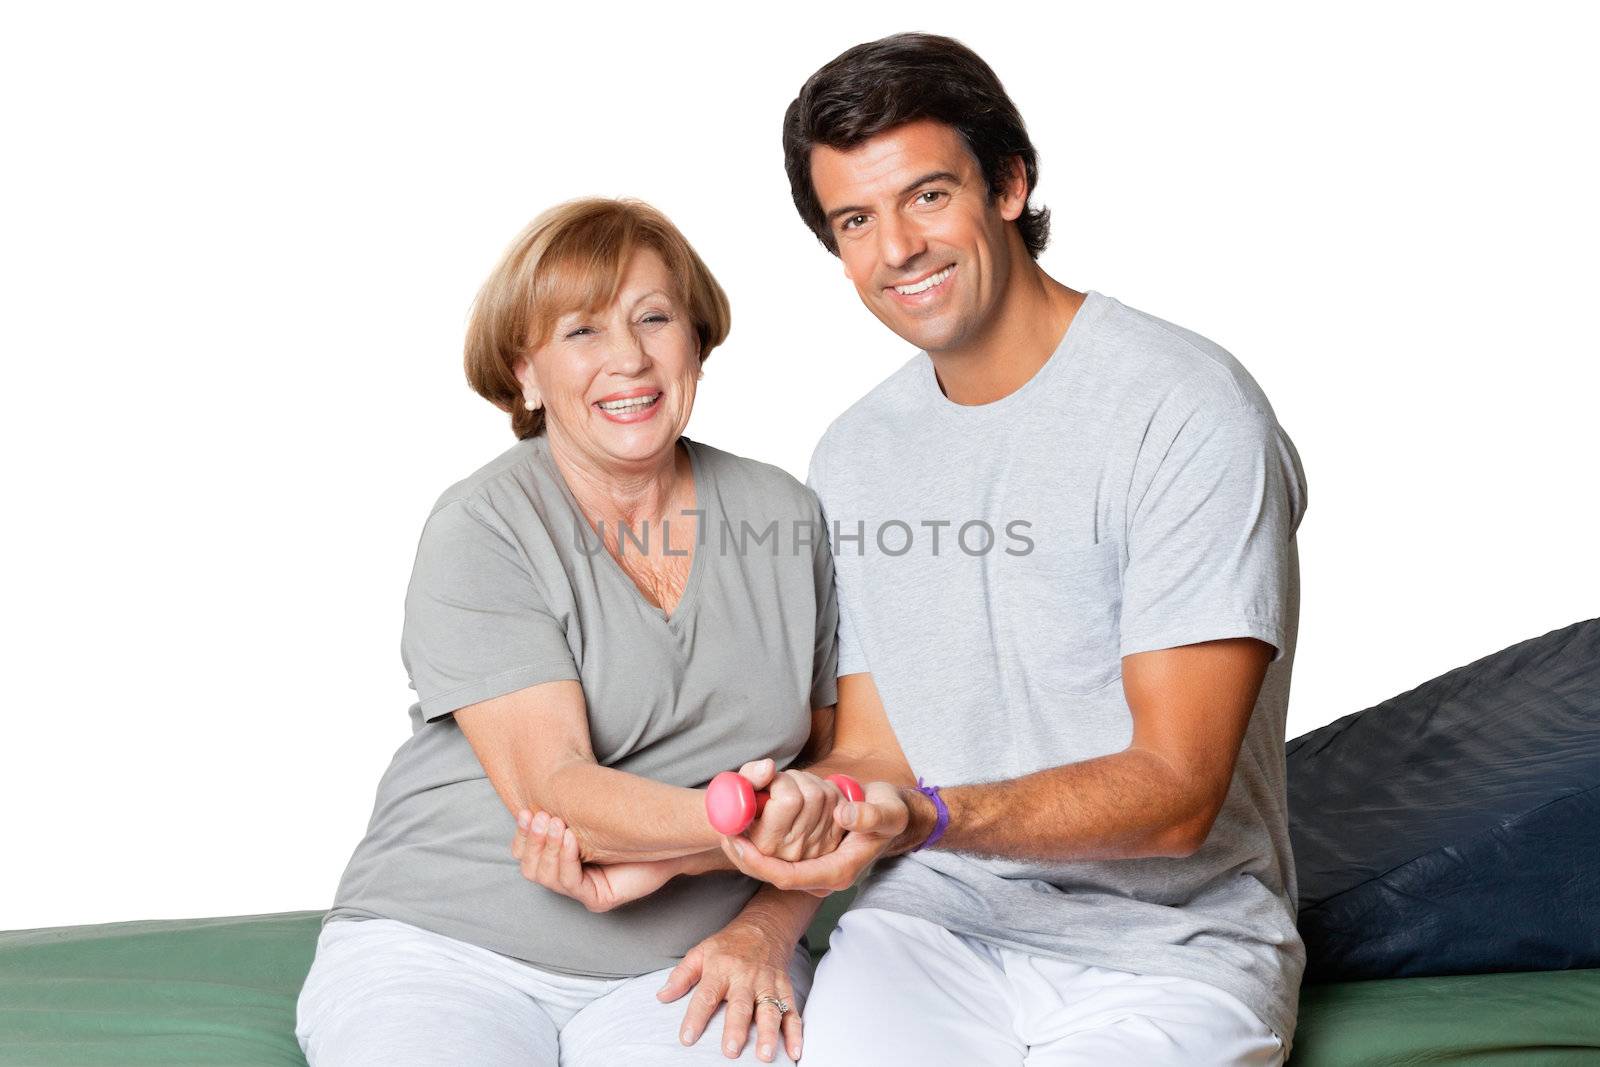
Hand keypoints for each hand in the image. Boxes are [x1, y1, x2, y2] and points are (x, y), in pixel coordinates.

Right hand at [511, 809, 684, 912]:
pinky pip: (570, 882)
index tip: (526, 812)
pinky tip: (570, 837)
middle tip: (540, 816)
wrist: (672, 843)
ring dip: (547, 847)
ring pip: (546, 876)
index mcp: (565, 860)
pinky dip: (566, 858)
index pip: (527, 854)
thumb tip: (542, 789)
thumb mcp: (592, 818)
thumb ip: (568, 812)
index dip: (523, 835)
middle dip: (533, 840)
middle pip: (530, 868)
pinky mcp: (598, 898)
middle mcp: (571, 879)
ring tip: (555, 823)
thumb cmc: (635, 828)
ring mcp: (584, 891)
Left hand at [656, 915, 802, 1062]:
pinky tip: (794, 1051)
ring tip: (764, 1055)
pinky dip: (795, 1032)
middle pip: (741, 1005)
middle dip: (736, 1029)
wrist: (765, 927)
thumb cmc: (728, 945)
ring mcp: (767, 984)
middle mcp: (746, 978)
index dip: (695, 1017)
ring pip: (770, 1010)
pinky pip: (792, 1011)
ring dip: (769, 1033)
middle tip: (731, 1050)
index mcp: (721, 969)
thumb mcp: (700, 952)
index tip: (687, 1038)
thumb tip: (662, 996)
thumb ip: (681, 976)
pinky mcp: (784, 988)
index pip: (705, 995)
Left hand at [722, 780, 910, 895]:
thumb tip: (843, 815)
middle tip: (722, 833)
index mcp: (838, 871)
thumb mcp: (887, 811)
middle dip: (745, 857)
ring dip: (746, 850)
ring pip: (771, 868)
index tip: (737, 841)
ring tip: (724, 826)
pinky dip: (757, 843)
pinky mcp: (808, 856)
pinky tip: (742, 825)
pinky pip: (776, 857)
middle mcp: (822, 875)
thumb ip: (868, 816)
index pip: (789, 877)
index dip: (760, 862)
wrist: (894, 814)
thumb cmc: (891, 812)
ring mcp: (814, 867)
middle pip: (773, 876)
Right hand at [738, 758, 849, 861]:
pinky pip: (839, 802)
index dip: (780, 781)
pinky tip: (808, 795)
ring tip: (791, 788)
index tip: (768, 783)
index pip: (790, 800)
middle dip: (796, 778)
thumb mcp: (731, 795)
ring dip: (810, 781)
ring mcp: (816, 846)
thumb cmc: (740, 811)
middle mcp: (794, 849)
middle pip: (812, 796)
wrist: (751, 837)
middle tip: (780, 783)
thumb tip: (769, 767)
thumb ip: (749, 778)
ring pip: (827, 796)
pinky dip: (826, 789)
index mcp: (767, 843)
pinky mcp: (831, 840)